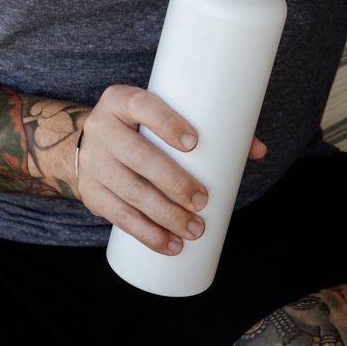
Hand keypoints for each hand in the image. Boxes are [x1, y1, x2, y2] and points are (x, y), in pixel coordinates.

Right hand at [76, 86, 266, 254]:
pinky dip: (146, 233)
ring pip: (129, 191)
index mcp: (120, 101)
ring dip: (165, 215)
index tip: (194, 143)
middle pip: (137, 155)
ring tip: (193, 229)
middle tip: (202, 201)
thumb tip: (258, 150)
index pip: (141, 106)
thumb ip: (209, 128)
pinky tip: (168, 244)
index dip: (166, 123)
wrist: (89, 145)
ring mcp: (92, 162)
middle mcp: (101, 128)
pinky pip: (118, 216)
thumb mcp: (160, 118)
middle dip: (173, 182)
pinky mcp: (90, 193)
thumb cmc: (140, 129)